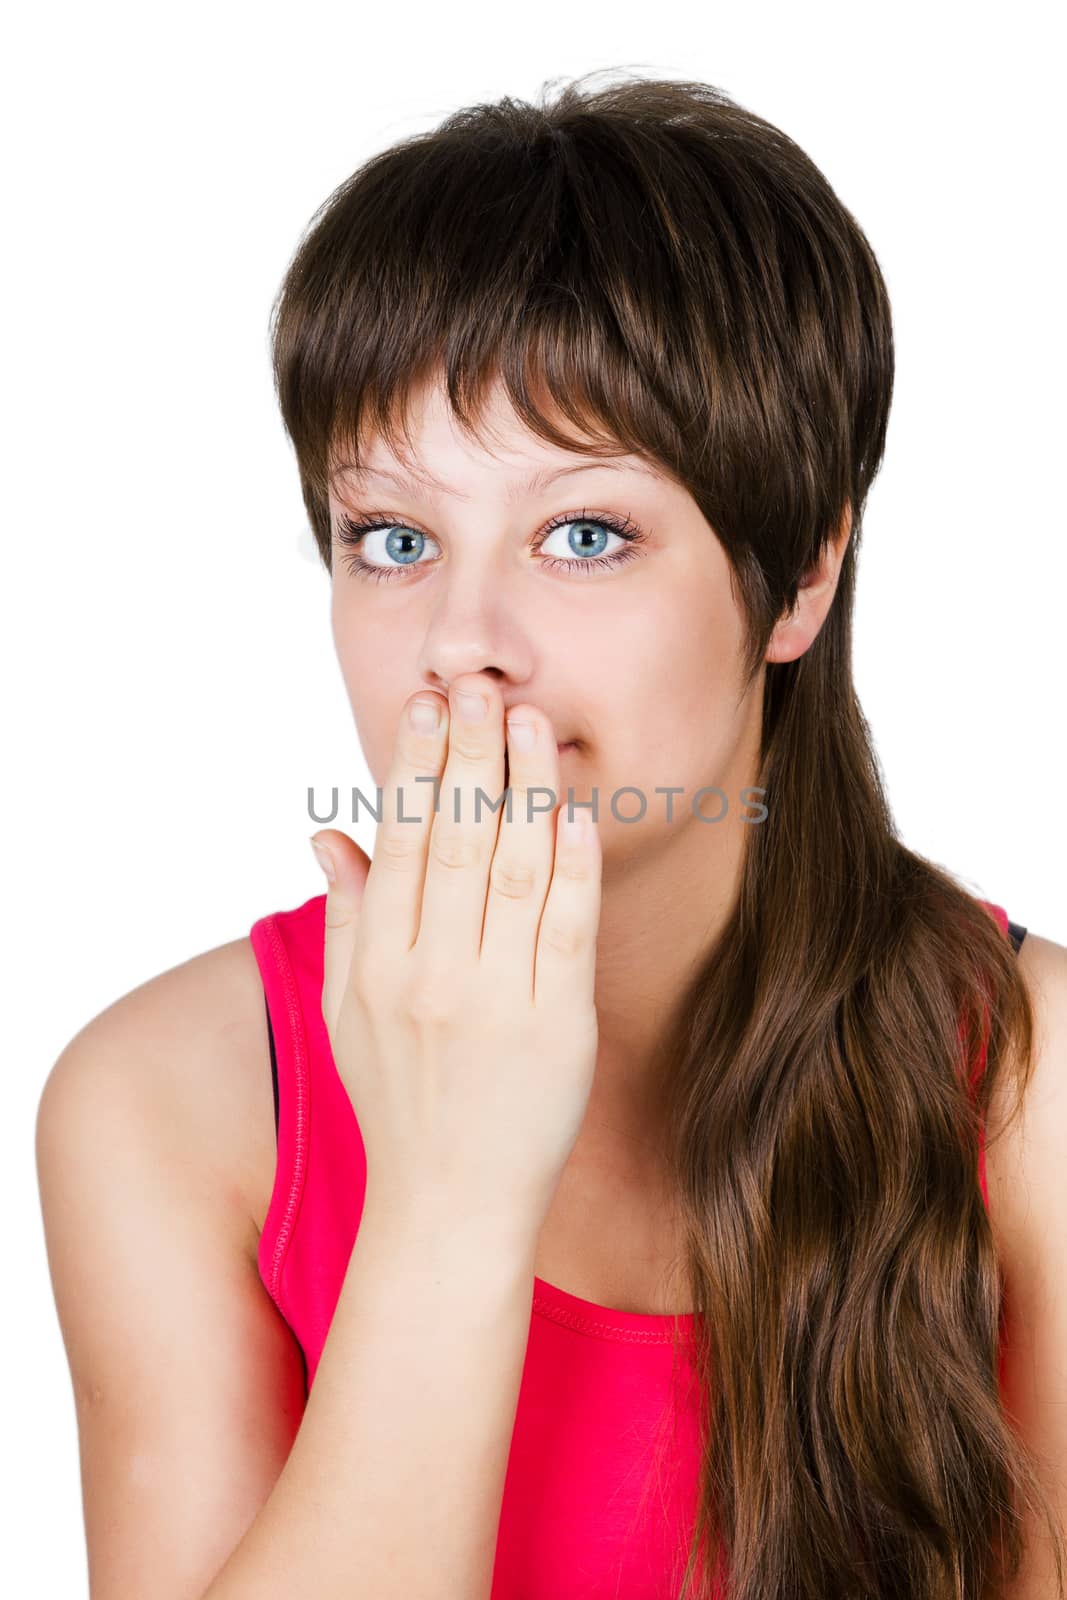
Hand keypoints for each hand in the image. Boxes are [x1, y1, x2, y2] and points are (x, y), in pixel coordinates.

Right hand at [310, 672, 602, 1247]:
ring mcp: (495, 1000)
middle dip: (468, 755)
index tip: (425, 706)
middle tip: (480, 687)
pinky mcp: (557, 1025)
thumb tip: (327, 834)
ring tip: (532, 724)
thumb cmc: (399, 1102)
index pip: (399, 843)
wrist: (450, 1206)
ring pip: (514, 870)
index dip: (414, 768)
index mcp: (377, 964)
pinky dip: (574, 865)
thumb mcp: (346, 1014)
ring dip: (524, 789)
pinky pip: (568, 929)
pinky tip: (577, 812)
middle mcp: (430, 975)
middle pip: (456, 841)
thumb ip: (344, 918)